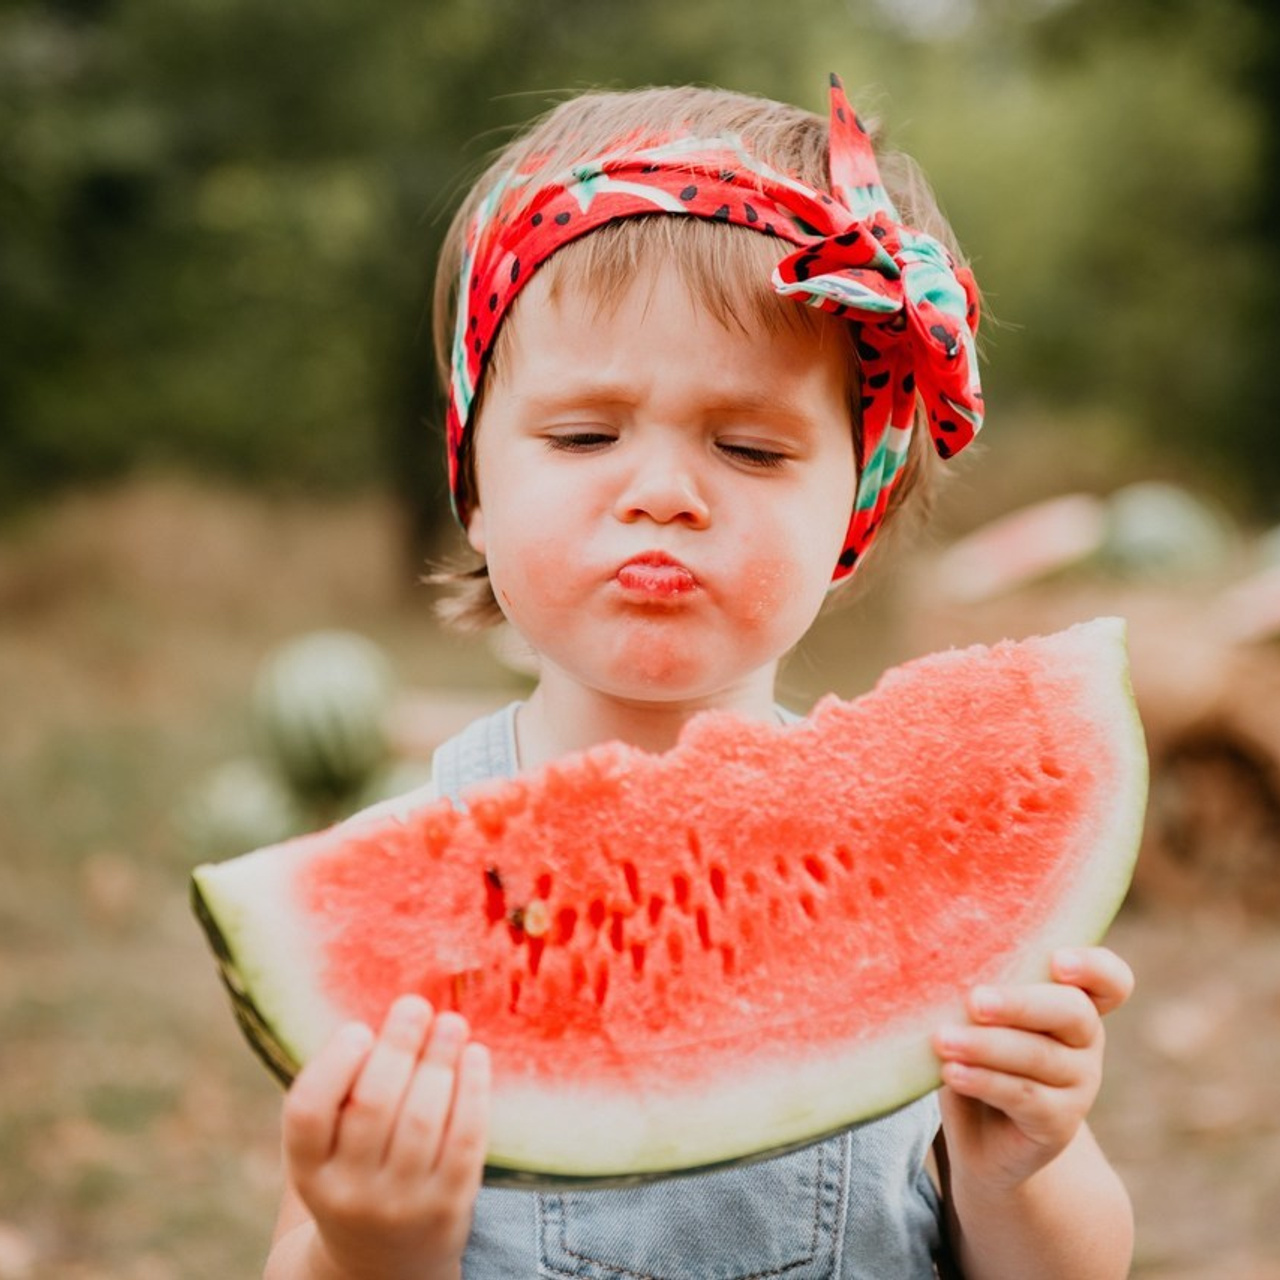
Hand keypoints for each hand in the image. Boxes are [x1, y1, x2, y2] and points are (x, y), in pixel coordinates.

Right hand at [282, 994, 489, 1279]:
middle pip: (374, 1106)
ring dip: (439, 1060)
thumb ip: (341, 1092)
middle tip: (416, 1004)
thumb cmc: (356, 1174)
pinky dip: (473, 1091)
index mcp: (310, 1170)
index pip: (307, 1113)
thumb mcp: (329, 1148)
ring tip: (451, 1022)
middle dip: (398, 1046)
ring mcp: (402, 1204)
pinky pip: (466, 1140)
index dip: (334, 1064)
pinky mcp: (450, 1207)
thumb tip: (385, 1013)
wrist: (383, 1264)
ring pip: (423, 1120)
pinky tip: (476, 1055)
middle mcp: (350, 1193)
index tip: (359, 1027)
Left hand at [932, 946, 1133, 1191]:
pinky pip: (1024, 1095)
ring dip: (986, 1045)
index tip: (1058, 961)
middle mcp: (1086, 1038)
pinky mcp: (1060, 1122)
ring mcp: (1080, 1083)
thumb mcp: (977, 1017)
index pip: (1109, 979)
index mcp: (1072, 999)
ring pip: (1038, 1055)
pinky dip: (984, 1080)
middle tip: (974, 1001)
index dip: (1093, 967)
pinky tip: (951, 1072)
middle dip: (1020, 1004)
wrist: (984, 1138)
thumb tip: (940, 965)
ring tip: (943, 1040)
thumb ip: (976, 991)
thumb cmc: (977, 1054)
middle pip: (1071, 1011)